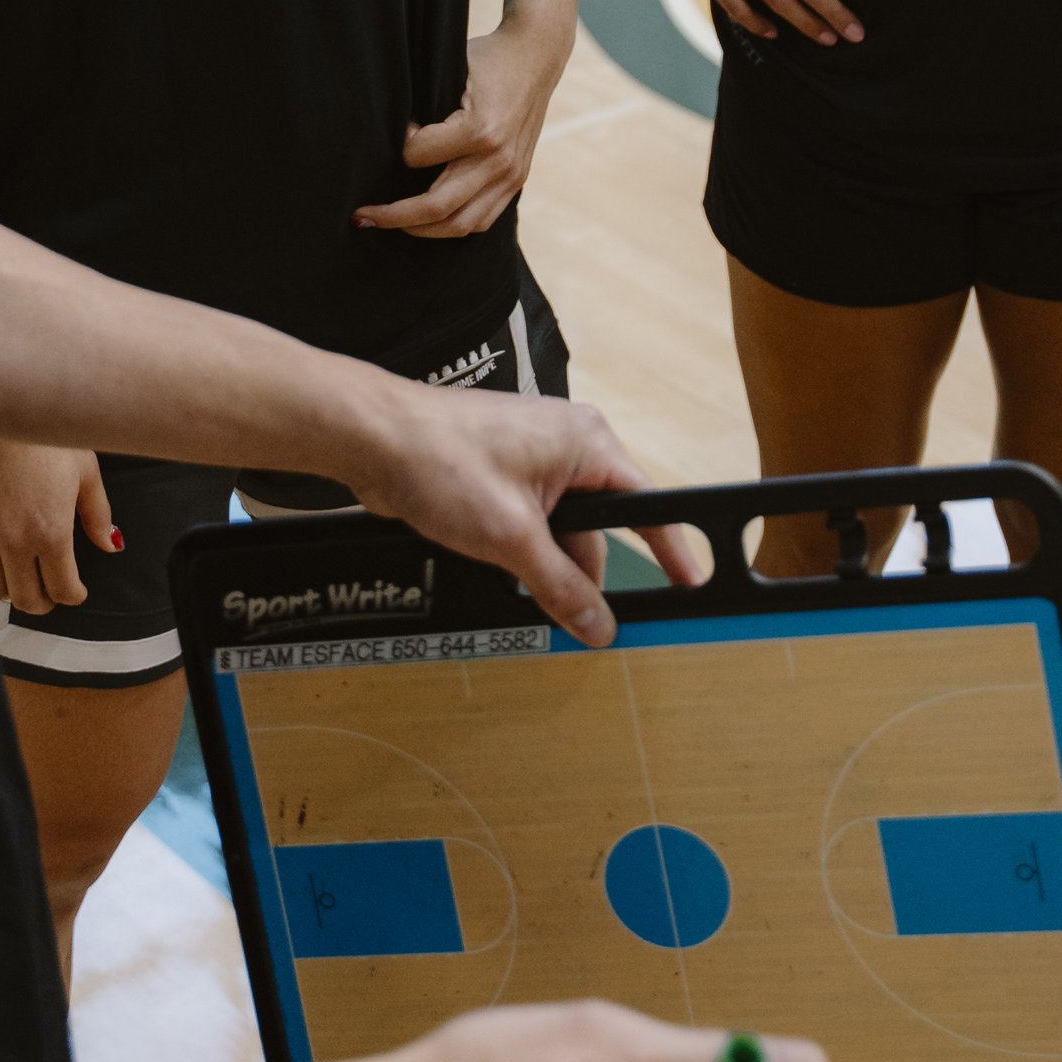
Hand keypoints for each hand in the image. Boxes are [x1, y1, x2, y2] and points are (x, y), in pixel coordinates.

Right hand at [0, 431, 119, 614]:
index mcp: (50, 532)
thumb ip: (98, 514)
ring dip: (13, 588)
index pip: (62, 589)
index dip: (74, 596)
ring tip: (25, 574)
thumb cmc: (44, 433)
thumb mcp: (85, 470)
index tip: (77, 590)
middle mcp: (13, 540)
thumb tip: (111, 544)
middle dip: (45, 601)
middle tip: (53, 590)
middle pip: (27, 600)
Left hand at [342, 384, 704, 643]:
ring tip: (520, 592)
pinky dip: (521, 550)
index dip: (669, 551)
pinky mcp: (502, 472)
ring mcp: (532, 457)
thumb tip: (597, 623)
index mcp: (588, 444)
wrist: (372, 437)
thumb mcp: (511, 537)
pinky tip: (499, 572)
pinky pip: (530, 521)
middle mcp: (568, 444)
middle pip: (598, 527)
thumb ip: (561, 585)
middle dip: (583, 573)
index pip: (648, 507)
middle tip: (578, 621)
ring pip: (560, 529)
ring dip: (545, 565)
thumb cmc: (440, 459)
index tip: (688, 586)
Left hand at [356, 15, 571, 239]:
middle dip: (393, 216)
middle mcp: (500, 159)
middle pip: (438, 207)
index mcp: (482, 130)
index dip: (398, 149)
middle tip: (362, 217)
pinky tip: (427, 221)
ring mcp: (512, 174)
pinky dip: (451, 226)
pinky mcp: (518, 180)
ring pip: (460, 224)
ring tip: (391, 223)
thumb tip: (392, 140)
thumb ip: (423, 105)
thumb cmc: (487, 60)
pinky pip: (482, 219)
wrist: (536, 56)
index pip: (418, 157)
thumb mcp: (449, 70)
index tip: (393, 136)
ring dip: (421, 230)